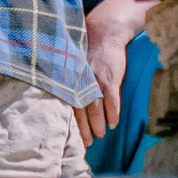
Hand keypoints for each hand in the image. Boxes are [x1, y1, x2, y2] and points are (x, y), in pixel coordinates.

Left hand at [75, 0, 152, 147]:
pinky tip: (113, 124)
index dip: (69, 121)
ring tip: (99, 136)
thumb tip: (64, 97)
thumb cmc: (87, 49)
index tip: (69, 136)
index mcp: (70, 79)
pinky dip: (113, 114)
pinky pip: (112, 101)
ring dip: (98, 125)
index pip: (66, 105)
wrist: (104, 33)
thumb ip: (69, 80)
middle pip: (80, 111)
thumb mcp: (73, 64)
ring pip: (96, 109)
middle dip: (83, 129)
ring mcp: (96, 81)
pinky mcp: (110, 79)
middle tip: (86, 143)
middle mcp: (80, 82)